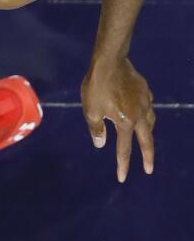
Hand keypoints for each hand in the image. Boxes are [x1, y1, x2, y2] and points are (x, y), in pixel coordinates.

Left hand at [81, 56, 155, 181]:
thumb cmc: (96, 87)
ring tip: (145, 139)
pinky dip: (145, 112)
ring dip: (148, 133)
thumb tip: (101, 144)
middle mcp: (140, 115)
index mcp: (125, 123)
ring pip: (151, 122)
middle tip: (149, 170)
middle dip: (148, 157)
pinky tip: (141, 110)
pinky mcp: (146, 91)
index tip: (122, 178)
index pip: (124, 149)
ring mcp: (145, 103)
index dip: (123, 165)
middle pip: (146, 141)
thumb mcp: (90, 110)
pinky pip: (148, 106)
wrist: (109, 62)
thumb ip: (96, 129)